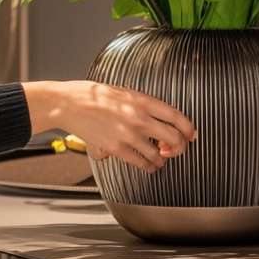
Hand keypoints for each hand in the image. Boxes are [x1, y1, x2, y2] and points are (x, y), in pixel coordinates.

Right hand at [21, 80, 197, 173]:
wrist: (69, 103)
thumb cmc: (92, 95)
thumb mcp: (123, 92)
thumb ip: (142, 105)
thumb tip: (158, 118)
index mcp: (142, 100)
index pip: (177, 116)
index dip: (189, 129)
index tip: (190, 135)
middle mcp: (139, 117)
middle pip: (174, 138)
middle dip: (178, 148)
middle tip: (175, 150)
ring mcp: (128, 134)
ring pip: (158, 155)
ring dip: (161, 160)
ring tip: (159, 160)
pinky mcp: (116, 147)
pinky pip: (140, 162)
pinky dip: (147, 166)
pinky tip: (147, 165)